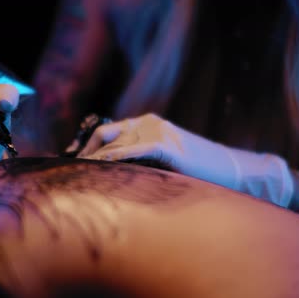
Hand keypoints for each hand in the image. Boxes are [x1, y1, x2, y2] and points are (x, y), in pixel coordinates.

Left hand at [75, 113, 293, 207]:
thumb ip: (139, 158)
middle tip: (69, 172)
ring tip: (77, 176)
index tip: (72, 164)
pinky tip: (100, 167)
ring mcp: (158, 131)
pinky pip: (133, 150)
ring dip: (95, 160)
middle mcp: (149, 122)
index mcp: (147, 123)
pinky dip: (114, 158)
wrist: (230, 169)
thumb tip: (109, 172)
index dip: (87, 148)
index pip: (107, 132)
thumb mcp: (163, 159)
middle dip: (84, 153)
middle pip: (105, 135)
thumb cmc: (196, 169)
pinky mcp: (166, 145)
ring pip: (116, 144)